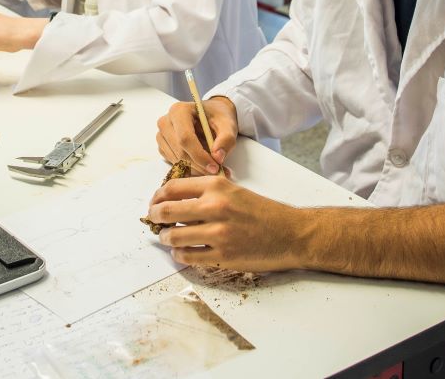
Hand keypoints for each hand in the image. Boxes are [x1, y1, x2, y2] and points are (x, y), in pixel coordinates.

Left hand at [145, 176, 305, 271]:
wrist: (291, 233)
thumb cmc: (263, 211)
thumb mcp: (234, 190)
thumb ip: (207, 191)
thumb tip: (175, 198)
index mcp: (217, 186)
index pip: (173, 187)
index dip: (157, 196)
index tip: (154, 202)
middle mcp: (216, 207)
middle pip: (167, 211)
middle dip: (154, 217)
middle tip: (153, 220)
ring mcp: (219, 234)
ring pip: (173, 237)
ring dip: (165, 238)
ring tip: (167, 238)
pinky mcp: (223, 257)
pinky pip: (188, 257)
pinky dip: (179, 255)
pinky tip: (181, 252)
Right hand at [156, 98, 237, 174]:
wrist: (211, 115)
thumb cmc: (218, 117)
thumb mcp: (228, 124)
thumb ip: (226, 139)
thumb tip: (218, 157)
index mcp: (179, 110)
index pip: (185, 138)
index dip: (199, 156)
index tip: (215, 167)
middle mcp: (166, 122)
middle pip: (180, 151)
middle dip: (199, 166)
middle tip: (217, 172)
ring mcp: (162, 135)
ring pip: (176, 160)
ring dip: (196, 169)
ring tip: (214, 167)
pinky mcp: (162, 146)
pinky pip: (174, 163)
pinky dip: (189, 169)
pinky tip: (203, 164)